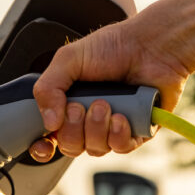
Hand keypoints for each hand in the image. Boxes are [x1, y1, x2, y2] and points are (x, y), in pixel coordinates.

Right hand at [30, 14, 188, 161]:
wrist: (151, 45)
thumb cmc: (113, 46)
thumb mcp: (69, 59)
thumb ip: (48, 87)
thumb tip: (48, 123)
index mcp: (70, 102)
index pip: (51, 135)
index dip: (44, 146)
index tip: (43, 144)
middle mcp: (90, 118)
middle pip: (70, 146)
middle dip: (72, 130)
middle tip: (80, 107)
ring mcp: (113, 126)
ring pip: (96, 149)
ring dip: (96, 129)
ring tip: (105, 104)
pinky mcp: (137, 130)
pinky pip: (121, 148)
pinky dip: (118, 135)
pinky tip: (121, 117)